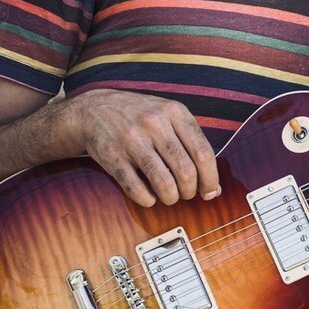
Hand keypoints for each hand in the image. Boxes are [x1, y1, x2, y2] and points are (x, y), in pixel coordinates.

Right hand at [66, 89, 220, 206]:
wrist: (93, 109)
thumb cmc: (140, 117)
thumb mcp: (168, 115)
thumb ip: (192, 143)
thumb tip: (214, 186)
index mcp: (175, 112)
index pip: (204, 153)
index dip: (211, 179)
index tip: (211, 192)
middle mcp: (155, 123)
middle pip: (186, 171)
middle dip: (190, 191)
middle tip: (186, 194)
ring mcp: (132, 140)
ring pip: (164, 183)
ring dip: (171, 198)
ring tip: (169, 197)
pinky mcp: (112, 156)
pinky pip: (136, 188)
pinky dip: (147, 200)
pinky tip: (149, 197)